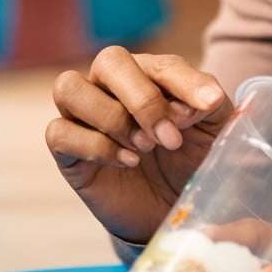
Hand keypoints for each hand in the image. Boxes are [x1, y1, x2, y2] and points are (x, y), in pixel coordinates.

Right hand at [45, 47, 230, 243]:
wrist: (171, 211)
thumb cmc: (190, 163)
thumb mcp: (213, 132)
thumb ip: (211, 107)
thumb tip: (202, 98)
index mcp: (148, 75)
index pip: (160, 63)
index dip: (184, 82)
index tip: (208, 106)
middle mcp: (109, 86)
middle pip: (109, 61)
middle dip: (143, 98)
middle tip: (169, 138)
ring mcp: (83, 116)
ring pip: (69, 87)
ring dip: (111, 117)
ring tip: (143, 148)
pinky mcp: (66, 150)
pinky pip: (58, 132)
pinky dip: (94, 145)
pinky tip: (126, 163)